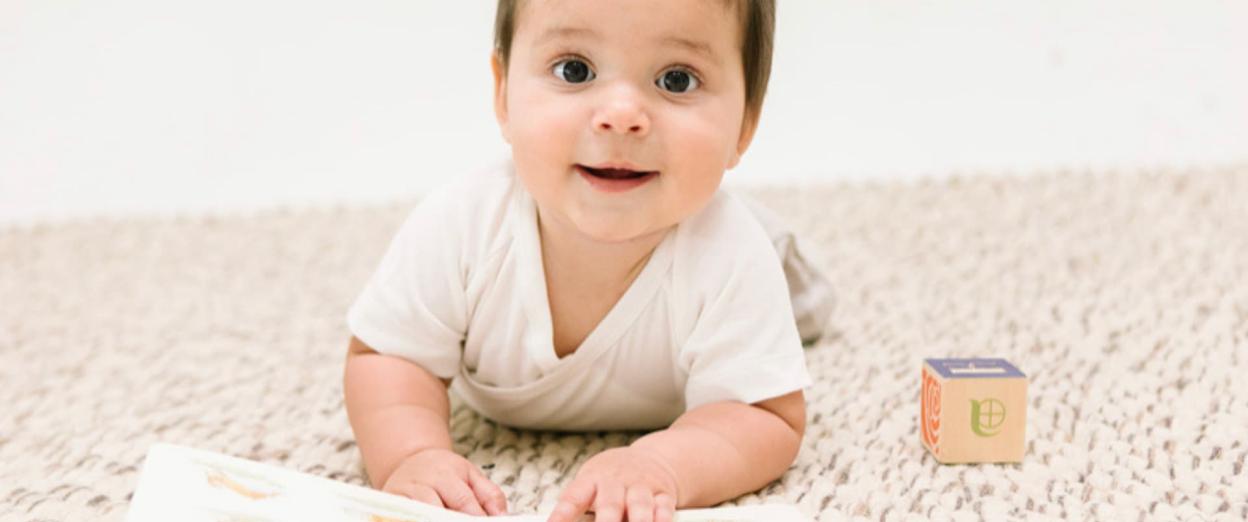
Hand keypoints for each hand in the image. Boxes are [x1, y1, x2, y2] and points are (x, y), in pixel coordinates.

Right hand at [382, 447, 507, 515]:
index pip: (463, 501)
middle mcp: (422, 484)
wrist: (410, 462)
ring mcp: (402, 496)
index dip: (475, 518)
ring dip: (433, 521)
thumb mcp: (470, 475)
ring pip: (418, 517)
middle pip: (438, 512)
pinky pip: (401, 519)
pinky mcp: (389, 506)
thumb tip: (502, 516)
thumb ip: (490, 495)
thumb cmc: (444, 472)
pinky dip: (414, 521)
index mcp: (445, 473)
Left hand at [547, 447, 679, 521]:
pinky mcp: (664, 493)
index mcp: (592, 479)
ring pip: (640, 504)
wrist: (654, 458)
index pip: (574, 497)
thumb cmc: (613, 478)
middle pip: (610, 503)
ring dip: (638, 521)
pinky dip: (662, 518)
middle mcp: (616, 481)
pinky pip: (665, 506)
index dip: (563, 514)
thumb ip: (580, 505)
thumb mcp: (592, 482)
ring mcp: (642, 486)